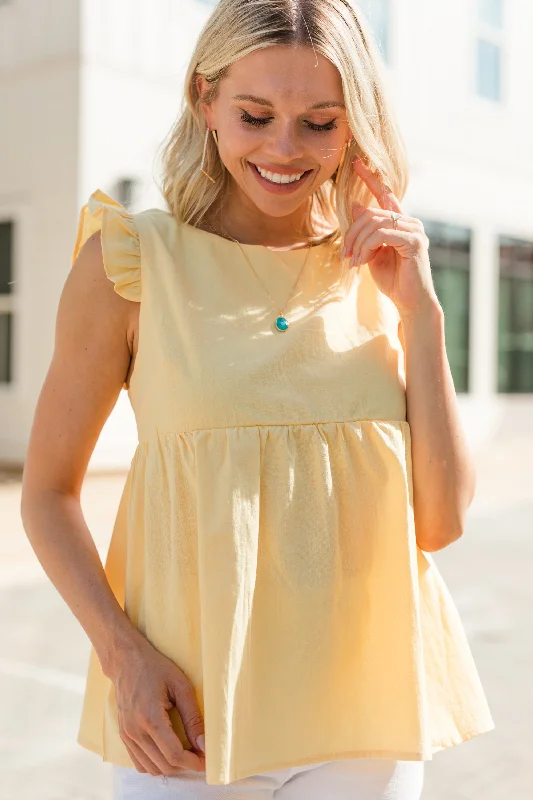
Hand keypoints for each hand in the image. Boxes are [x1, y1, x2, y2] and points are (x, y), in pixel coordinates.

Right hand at [110, 636, 205, 775]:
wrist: (126, 661)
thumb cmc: (156, 668)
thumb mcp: (181, 686)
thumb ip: (193, 718)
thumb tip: (204, 745)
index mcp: (150, 718)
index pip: (174, 755)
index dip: (194, 762)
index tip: (208, 760)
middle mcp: (135, 731)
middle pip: (164, 765)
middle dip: (186, 766)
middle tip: (201, 754)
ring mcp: (126, 735)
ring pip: (151, 768)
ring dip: (171, 767)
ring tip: (187, 753)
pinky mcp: (123, 736)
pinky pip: (140, 763)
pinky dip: (156, 764)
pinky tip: (167, 751)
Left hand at [341, 158, 439, 317]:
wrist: (410, 302)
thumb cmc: (392, 280)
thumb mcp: (372, 253)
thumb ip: (365, 232)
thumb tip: (356, 207)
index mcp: (400, 223)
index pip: (385, 194)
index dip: (371, 178)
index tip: (356, 163)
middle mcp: (409, 222)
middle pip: (370, 213)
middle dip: (351, 234)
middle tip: (344, 255)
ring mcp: (414, 230)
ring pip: (374, 223)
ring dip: (357, 243)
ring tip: (353, 263)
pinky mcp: (414, 241)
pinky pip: (382, 235)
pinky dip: (366, 248)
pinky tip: (362, 262)